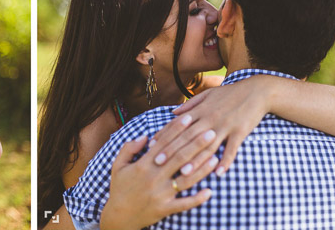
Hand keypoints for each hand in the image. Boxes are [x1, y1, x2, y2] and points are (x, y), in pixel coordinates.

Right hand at [99, 136, 216, 229]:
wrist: (119, 216)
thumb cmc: (119, 188)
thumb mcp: (118, 166)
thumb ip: (129, 149)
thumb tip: (145, 136)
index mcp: (143, 165)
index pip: (163, 143)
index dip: (176, 130)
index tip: (189, 118)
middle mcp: (154, 178)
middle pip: (179, 158)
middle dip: (196, 144)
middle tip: (211, 132)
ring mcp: (161, 194)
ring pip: (186, 179)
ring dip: (202, 169)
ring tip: (216, 157)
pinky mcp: (166, 208)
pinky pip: (184, 204)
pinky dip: (197, 199)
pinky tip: (210, 192)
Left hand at [160, 76, 272, 175]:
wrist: (258, 91)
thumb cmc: (230, 94)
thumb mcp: (208, 94)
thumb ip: (190, 105)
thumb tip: (173, 113)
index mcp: (200, 110)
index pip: (178, 125)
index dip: (164, 135)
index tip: (151, 146)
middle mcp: (210, 118)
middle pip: (188, 137)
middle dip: (172, 150)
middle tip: (159, 163)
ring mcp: (225, 125)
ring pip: (207, 145)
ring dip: (196, 160)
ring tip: (184, 172)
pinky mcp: (240, 131)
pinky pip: (232, 148)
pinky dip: (226, 160)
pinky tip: (219, 172)